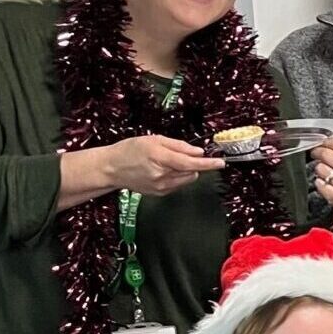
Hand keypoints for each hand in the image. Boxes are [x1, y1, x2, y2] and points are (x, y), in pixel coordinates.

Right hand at [104, 135, 223, 194]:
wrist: (111, 168)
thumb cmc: (130, 151)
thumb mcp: (154, 140)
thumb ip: (178, 146)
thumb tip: (198, 152)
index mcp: (160, 159)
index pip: (190, 163)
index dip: (207, 164)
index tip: (220, 163)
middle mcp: (161, 176)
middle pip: (191, 171)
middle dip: (192, 163)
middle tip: (179, 155)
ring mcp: (161, 187)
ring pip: (187, 179)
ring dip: (185, 171)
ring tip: (167, 163)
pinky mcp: (160, 193)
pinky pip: (178, 184)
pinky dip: (177, 177)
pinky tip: (162, 171)